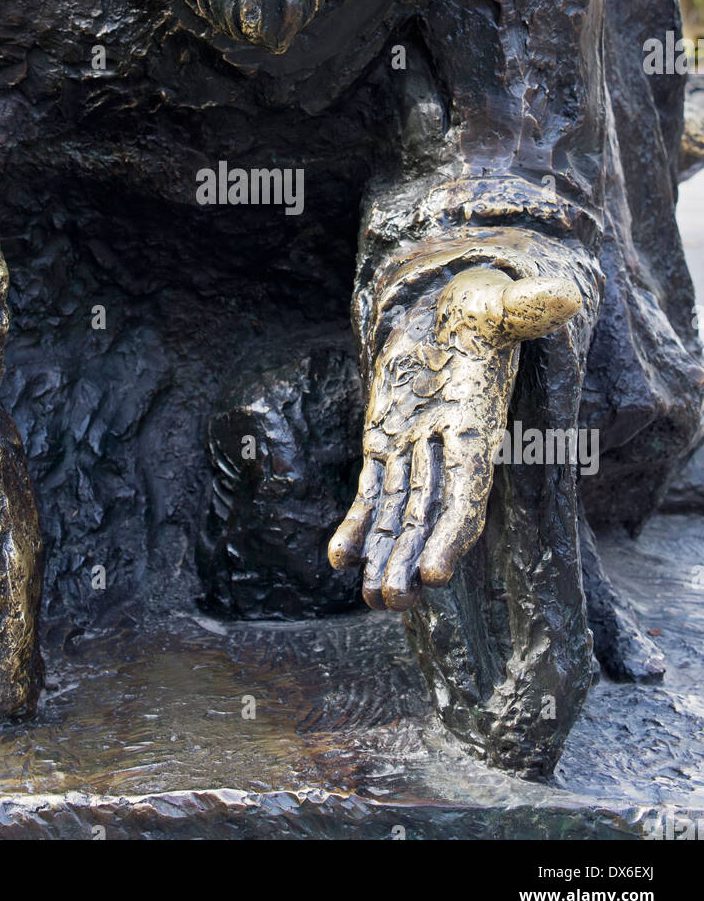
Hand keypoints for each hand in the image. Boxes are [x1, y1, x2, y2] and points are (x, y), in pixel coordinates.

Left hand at [328, 268, 580, 608]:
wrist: (451, 308)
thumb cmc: (482, 305)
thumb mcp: (500, 302)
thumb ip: (526, 307)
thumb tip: (562, 296)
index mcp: (475, 422)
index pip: (466, 489)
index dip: (451, 533)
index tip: (434, 575)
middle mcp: (446, 444)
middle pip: (429, 513)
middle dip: (411, 558)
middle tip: (392, 603)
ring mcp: (413, 446)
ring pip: (398, 511)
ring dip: (385, 555)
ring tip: (373, 600)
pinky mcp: (384, 440)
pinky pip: (371, 490)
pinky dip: (356, 524)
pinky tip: (338, 559)